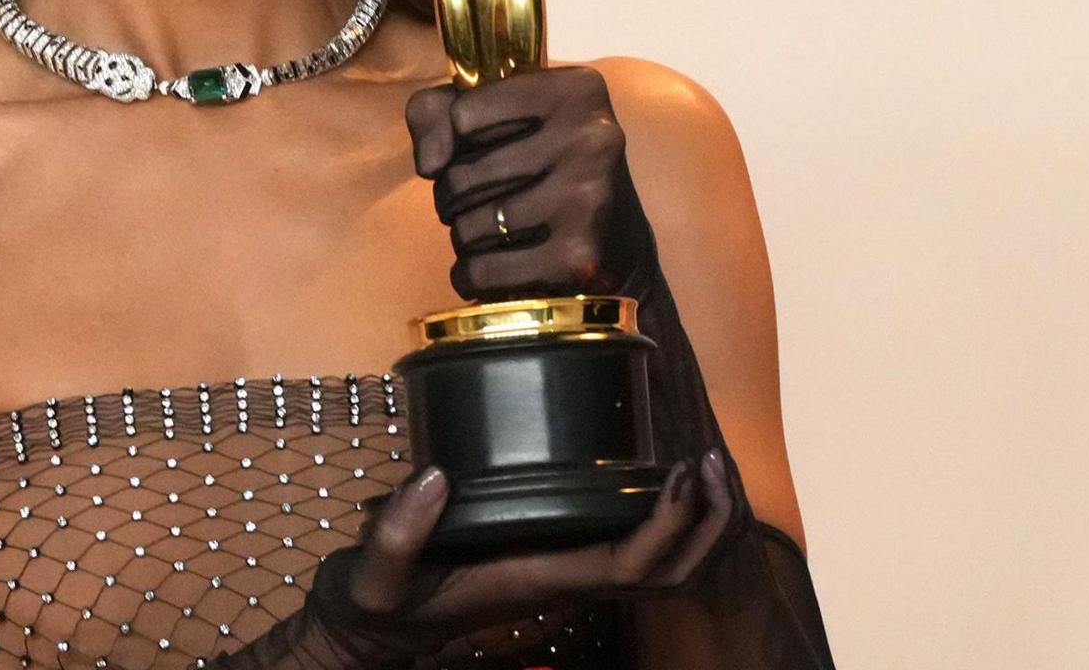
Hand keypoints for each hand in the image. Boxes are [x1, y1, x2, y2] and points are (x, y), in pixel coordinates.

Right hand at [293, 451, 739, 664]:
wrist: (381, 628)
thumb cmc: (385, 601)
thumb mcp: (378, 572)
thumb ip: (399, 530)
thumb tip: (435, 476)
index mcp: (540, 581)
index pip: (629, 567)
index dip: (667, 526)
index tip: (680, 473)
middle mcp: (568, 583)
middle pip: (670, 575)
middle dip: (704, 524)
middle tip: (710, 459)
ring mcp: (570, 576)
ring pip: (664, 569)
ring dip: (696, 523)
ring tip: (704, 463)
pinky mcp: (561, 562)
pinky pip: (638, 551)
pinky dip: (668, 520)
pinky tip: (661, 477)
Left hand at [404, 65, 653, 301]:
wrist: (620, 245)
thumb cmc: (544, 168)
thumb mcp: (500, 116)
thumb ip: (437, 112)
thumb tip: (429, 162)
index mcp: (577, 91)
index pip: (461, 114)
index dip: (455, 140)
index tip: (480, 149)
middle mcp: (591, 139)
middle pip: (461, 175)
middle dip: (452, 196)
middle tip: (478, 201)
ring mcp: (587, 199)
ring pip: (468, 227)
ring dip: (463, 237)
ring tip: (492, 232)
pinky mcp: (578, 257)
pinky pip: (482, 270)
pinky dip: (471, 275)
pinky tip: (493, 268)